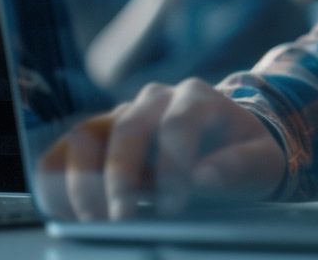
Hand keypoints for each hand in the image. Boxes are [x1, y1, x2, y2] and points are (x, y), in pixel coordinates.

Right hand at [36, 78, 285, 221]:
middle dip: (122, 176)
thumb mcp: (261, 161)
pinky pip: (65, 150)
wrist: (229, 146)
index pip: (177, 124)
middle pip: (127, 127)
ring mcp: (123, 114)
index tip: (173, 207)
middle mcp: (155, 99)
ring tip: (94, 220)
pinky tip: (63, 211)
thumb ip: (238, 167)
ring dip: (83, 180)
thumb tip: (204, 177)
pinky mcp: (99, 137)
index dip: (172, 165)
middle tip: (124, 218)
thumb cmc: (245, 154)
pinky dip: (56, 179)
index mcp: (198, 98)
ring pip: (87, 134)